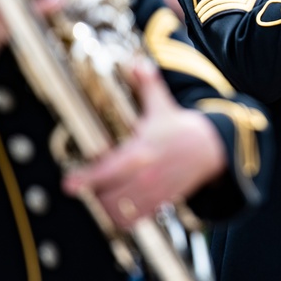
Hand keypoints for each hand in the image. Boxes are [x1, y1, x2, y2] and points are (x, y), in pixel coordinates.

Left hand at [62, 61, 226, 227]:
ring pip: (120, 210)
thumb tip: (137, 62)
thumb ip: (147, 83)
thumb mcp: (162, 104)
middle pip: (109, 195)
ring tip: (101, 194)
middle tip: (86, 183)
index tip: (69, 184)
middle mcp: (147, 174)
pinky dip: (122, 216)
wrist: (211, 148)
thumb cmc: (180, 127)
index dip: (87, 178)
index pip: (109, 168)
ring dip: (106, 206)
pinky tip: (118, 205)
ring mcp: (154, 191)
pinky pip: (135, 218)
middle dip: (94, 192)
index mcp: (142, 150)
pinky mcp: (160, 201)